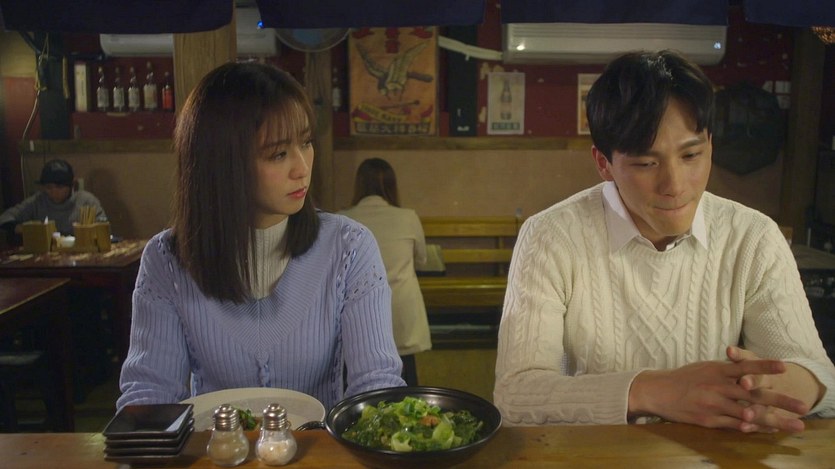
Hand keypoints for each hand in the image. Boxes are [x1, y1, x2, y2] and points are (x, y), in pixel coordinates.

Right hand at [628, 349, 806, 432]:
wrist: (658, 391)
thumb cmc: (684, 378)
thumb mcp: (705, 368)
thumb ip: (727, 370)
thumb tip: (748, 370)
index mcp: (718, 370)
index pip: (746, 366)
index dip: (765, 366)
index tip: (784, 366)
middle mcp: (718, 386)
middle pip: (754, 394)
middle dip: (781, 401)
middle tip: (802, 407)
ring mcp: (713, 404)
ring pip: (746, 413)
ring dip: (770, 420)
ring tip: (788, 425)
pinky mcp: (707, 419)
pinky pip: (731, 425)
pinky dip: (747, 428)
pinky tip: (760, 430)